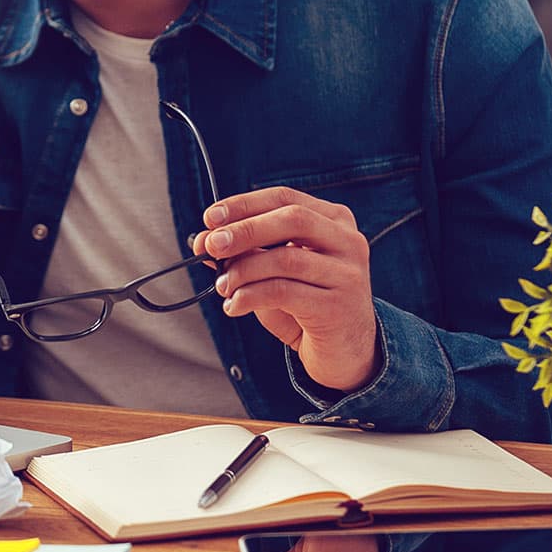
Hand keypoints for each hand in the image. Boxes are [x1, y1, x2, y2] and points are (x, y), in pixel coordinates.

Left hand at [192, 186, 378, 393]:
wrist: (345, 352)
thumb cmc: (307, 305)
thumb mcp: (274, 273)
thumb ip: (246, 253)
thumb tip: (203, 241)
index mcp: (333, 220)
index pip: (284, 198)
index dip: (244, 204)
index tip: (210, 218)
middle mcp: (348, 241)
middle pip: (292, 219)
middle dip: (245, 230)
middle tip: (211, 246)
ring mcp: (347, 273)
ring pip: (286, 258)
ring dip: (243, 270)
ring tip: (222, 285)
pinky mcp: (338, 306)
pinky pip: (284, 292)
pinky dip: (250, 296)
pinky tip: (234, 306)